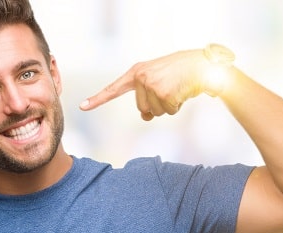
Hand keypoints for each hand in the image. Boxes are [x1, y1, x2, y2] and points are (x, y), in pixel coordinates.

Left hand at [79, 49, 210, 120]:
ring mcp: (151, 86)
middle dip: (157, 105)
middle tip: (169, 90)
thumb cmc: (179, 73)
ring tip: (176, 89)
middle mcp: (141, 78)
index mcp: (136, 73)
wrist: (199, 65)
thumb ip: (147, 97)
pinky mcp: (163, 94)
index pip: (114, 89)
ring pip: (155, 112)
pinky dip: (177, 106)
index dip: (98, 99)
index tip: (82, 107)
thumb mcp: (158, 82)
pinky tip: (181, 92)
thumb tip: (145, 117)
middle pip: (143, 109)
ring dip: (168, 106)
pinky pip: (168, 112)